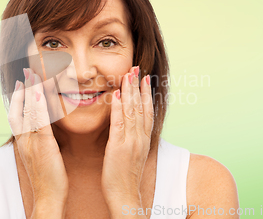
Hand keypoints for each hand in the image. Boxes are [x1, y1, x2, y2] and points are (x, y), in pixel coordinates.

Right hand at [8, 68, 67, 217]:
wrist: (48, 198)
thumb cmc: (48, 178)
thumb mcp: (40, 156)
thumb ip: (40, 140)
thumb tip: (44, 130)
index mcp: (23, 141)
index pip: (17, 113)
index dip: (18, 97)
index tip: (21, 82)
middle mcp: (24, 138)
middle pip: (19, 107)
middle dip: (22, 88)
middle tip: (25, 71)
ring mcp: (32, 141)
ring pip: (29, 110)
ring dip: (30, 90)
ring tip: (32, 73)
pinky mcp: (43, 144)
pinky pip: (40, 120)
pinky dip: (38, 104)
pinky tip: (40, 91)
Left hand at [101, 66, 153, 216]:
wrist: (125, 195)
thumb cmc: (125, 176)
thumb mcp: (133, 153)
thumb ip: (133, 137)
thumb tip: (131, 124)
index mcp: (144, 139)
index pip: (147, 111)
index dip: (146, 93)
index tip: (145, 77)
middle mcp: (140, 138)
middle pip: (141, 107)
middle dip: (138, 86)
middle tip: (136, 68)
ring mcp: (130, 142)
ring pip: (131, 111)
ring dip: (129, 91)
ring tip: (127, 75)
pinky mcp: (118, 147)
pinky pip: (118, 124)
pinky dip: (117, 108)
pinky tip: (115, 95)